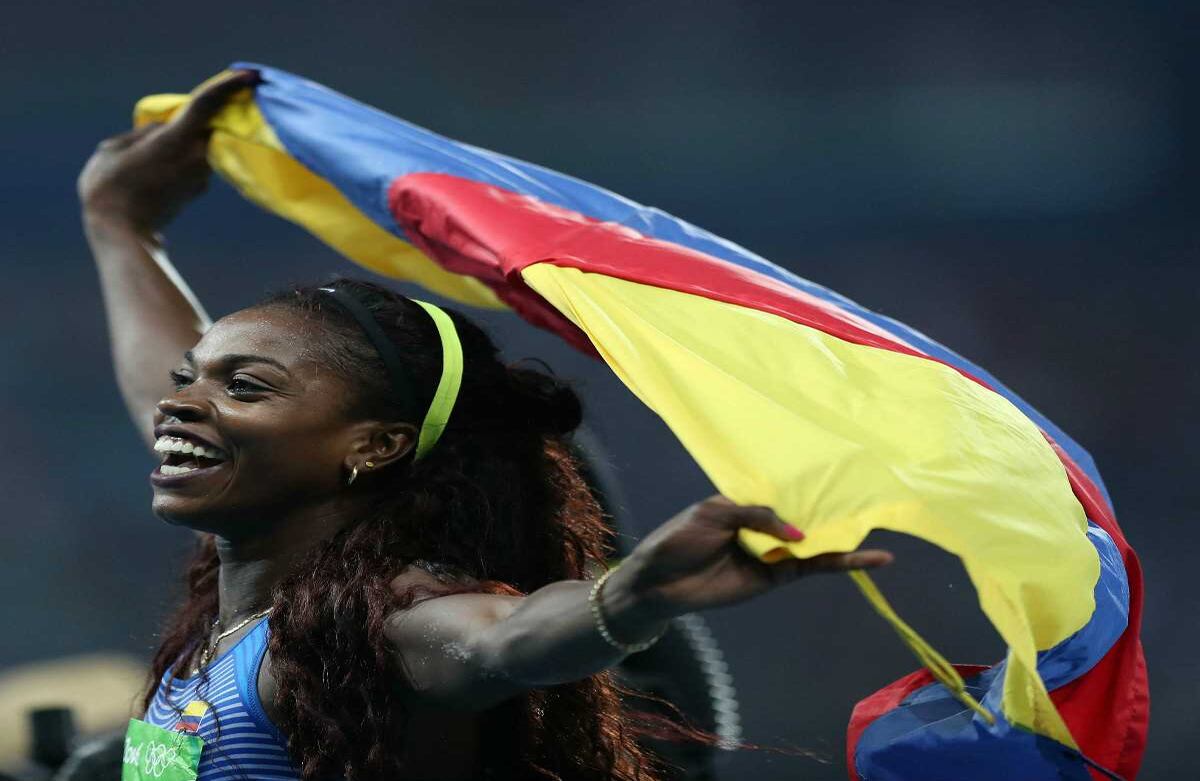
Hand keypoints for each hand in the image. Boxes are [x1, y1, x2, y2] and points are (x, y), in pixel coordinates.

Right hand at [78, 70, 257, 233]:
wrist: (122, 233)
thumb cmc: (110, 187)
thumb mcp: (114, 148)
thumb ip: (145, 133)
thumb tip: (166, 130)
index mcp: (177, 140)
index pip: (208, 105)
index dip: (229, 86)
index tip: (251, 75)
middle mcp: (198, 157)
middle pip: (211, 124)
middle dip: (214, 112)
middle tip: (213, 101)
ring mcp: (201, 176)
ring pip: (202, 144)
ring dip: (195, 135)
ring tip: (170, 136)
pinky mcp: (197, 189)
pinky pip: (196, 161)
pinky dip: (188, 153)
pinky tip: (167, 158)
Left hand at [616, 496, 892, 617]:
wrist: (658, 582)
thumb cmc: (678, 539)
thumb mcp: (713, 514)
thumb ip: (756, 515)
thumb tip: (799, 533)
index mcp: (746, 501)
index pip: (784, 488)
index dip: (809, 480)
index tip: (842, 465)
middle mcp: (764, 524)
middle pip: (806, 513)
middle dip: (836, 505)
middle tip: (875, 491)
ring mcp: (773, 551)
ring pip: (817, 541)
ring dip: (847, 534)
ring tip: (883, 524)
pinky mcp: (776, 576)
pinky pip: (813, 567)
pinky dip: (842, 562)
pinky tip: (870, 559)